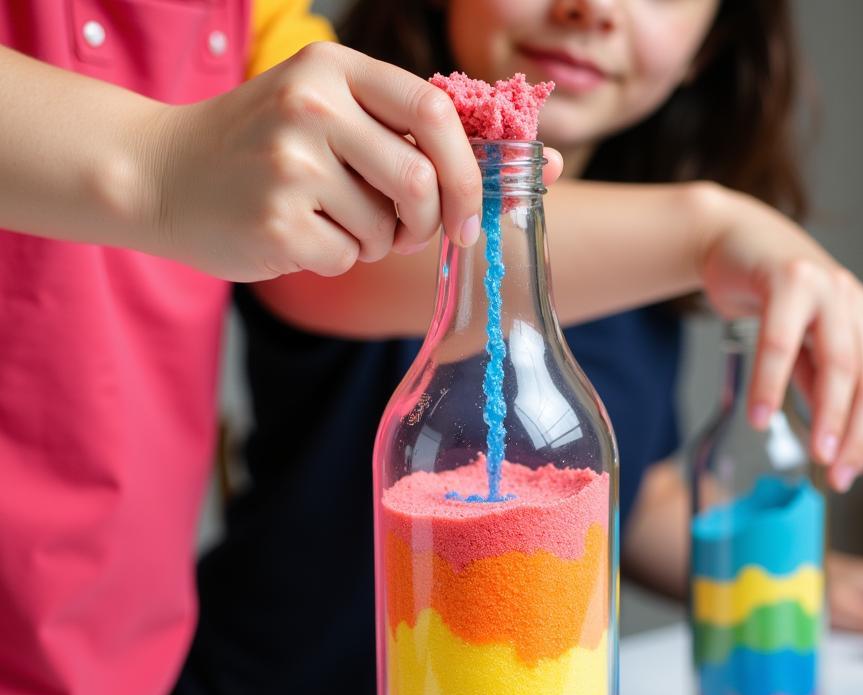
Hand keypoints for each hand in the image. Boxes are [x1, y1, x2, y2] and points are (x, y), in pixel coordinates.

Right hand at [146, 42, 487, 280]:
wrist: (161, 174)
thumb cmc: (258, 148)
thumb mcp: (320, 106)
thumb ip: (395, 126)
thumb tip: (500, 171)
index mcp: (332, 67)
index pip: (434, 111)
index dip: (466, 172)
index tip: (469, 214)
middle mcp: (311, 106)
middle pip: (420, 181)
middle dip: (428, 223)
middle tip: (408, 234)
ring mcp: (290, 164)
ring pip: (384, 229)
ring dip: (374, 243)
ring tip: (330, 222)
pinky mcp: (277, 221)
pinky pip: (346, 258)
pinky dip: (335, 258)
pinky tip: (297, 235)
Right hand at [697, 187, 862, 491]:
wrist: (737, 241)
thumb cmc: (769, 297)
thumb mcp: (800, 345)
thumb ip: (813, 380)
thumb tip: (825, 434)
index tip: (846, 475)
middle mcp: (856, 307)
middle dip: (854, 433)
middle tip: (835, 471)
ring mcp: (828, 290)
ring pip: (838, 362)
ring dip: (826, 413)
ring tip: (814, 452)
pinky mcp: (790, 279)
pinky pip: (781, 340)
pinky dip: (770, 383)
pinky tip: (760, 415)